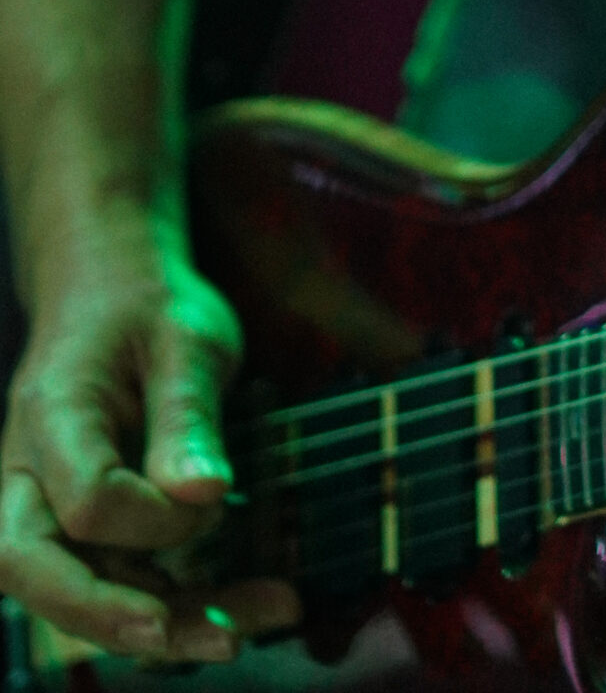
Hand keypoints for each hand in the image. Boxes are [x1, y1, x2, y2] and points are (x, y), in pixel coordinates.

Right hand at [0, 203, 300, 659]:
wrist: (112, 291)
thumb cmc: (149, 306)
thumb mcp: (186, 337)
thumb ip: (187, 413)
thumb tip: (203, 495)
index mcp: (51, 417)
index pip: (86, 502)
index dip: (155, 516)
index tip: (216, 490)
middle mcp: (30, 475)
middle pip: (39, 575)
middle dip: (121, 619)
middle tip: (217, 637)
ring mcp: (49, 508)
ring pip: (79, 593)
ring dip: (165, 624)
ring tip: (253, 627)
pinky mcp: (83, 531)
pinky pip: (115, 582)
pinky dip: (176, 604)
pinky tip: (246, 606)